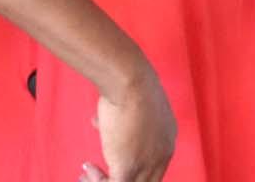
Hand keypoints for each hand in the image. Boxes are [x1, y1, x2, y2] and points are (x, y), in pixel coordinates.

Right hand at [80, 65, 175, 181]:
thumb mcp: (132, 102)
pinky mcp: (129, 168)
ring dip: (104, 181)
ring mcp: (147, 164)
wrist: (130, 82)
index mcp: (167, 139)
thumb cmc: (129, 83)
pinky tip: (87, 168)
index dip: (132, 166)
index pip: (153, 166)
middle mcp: (162, 155)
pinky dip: (97, 181)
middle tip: (96, 173)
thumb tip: (102, 122)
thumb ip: (123, 119)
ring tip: (87, 175)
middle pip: (144, 181)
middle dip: (117, 179)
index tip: (111, 158)